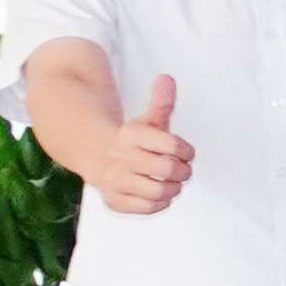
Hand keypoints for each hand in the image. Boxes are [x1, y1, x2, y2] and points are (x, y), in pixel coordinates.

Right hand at [91, 75, 195, 215]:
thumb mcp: (148, 120)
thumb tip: (167, 78)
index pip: (173, 147)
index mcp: (130, 135)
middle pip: (169, 170)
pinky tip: (159, 195)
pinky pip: (146, 208)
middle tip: (182, 170)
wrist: (97, 155)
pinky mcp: (113, 200)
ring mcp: (114, 180)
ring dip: (174, 189)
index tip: (186, 153)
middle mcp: (119, 157)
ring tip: (172, 183)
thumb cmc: (133, 139)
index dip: (187, 152)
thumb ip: (162, 102)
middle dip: (183, 172)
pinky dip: (159, 204)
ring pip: (159, 191)